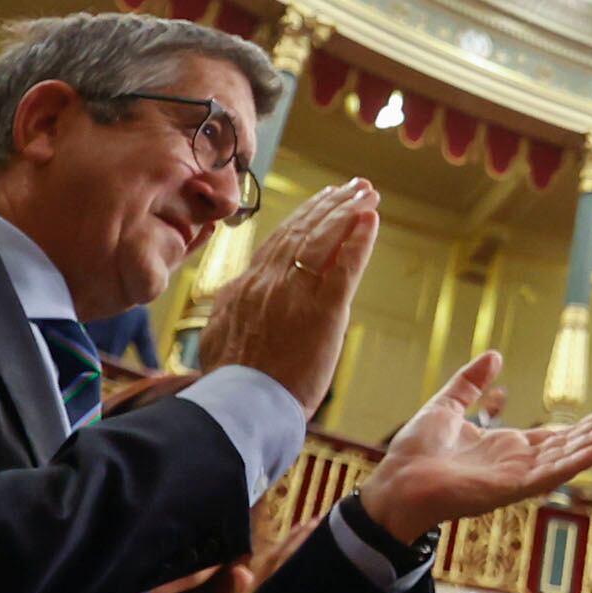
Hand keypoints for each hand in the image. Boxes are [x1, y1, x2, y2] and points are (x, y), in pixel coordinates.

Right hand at [196, 179, 379, 413]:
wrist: (239, 406)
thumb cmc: (231, 383)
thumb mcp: (220, 337)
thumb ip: (232, 311)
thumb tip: (234, 297)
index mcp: (245, 288)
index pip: (278, 243)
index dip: (303, 219)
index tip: (320, 202)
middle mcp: (269, 282)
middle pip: (303, 232)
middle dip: (330, 206)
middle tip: (353, 186)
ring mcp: (296, 293)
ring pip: (324, 240)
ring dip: (348, 212)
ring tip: (366, 193)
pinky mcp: (323, 311)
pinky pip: (344, 266)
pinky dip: (358, 240)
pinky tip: (371, 220)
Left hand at [359, 358, 591, 541]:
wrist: (395, 482)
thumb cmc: (415, 452)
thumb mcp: (446, 405)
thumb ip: (471, 383)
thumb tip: (494, 355)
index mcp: (506, 447)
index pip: (553, 436)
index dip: (581, 424)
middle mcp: (517, 464)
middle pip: (567, 445)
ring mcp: (516, 478)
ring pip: (565, 459)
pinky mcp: (509, 489)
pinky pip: (548, 476)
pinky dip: (573, 464)